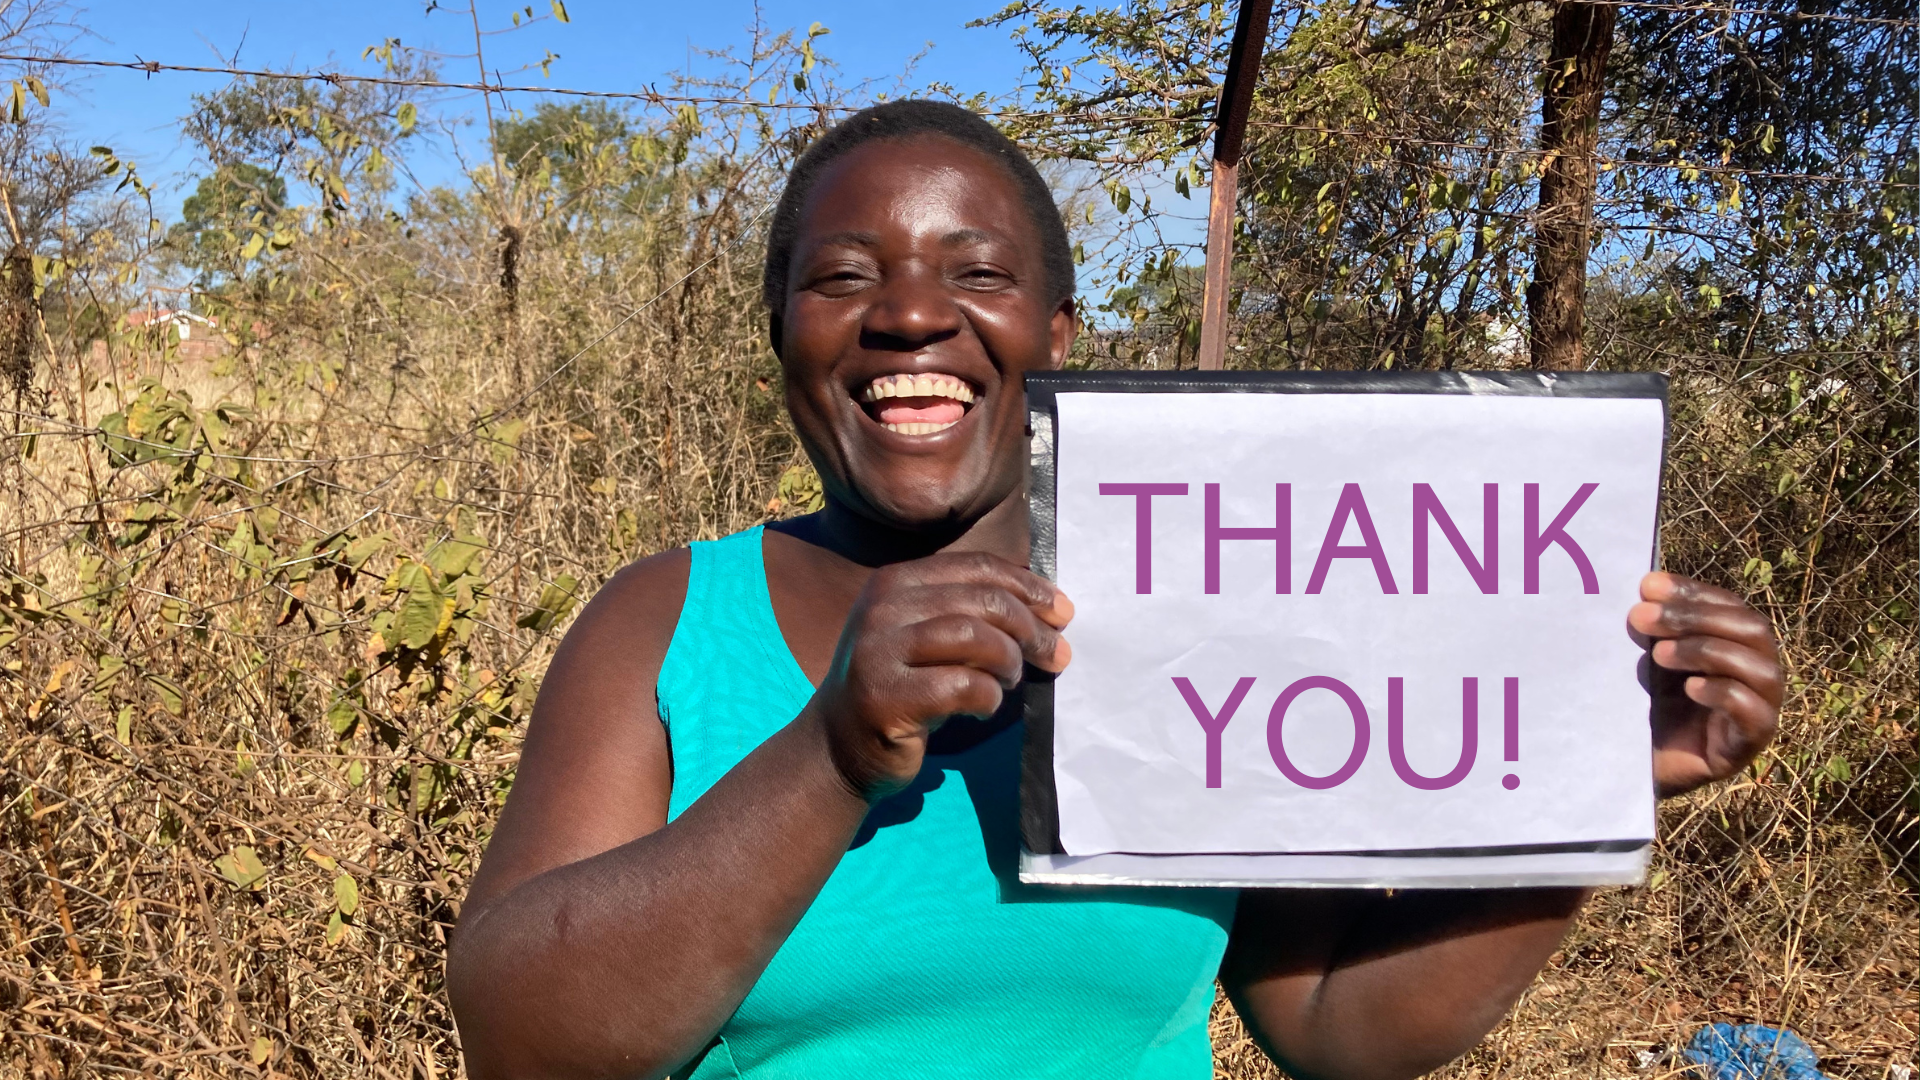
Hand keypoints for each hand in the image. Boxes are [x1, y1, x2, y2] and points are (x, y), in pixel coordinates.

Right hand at [811, 552, 1072, 801]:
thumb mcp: (926, 637)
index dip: (1027, 585)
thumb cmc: (898, 688)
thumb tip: (1052, 609)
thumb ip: (973, 615)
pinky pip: (961, 686)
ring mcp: (878, 652)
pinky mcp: (885, 698)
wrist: (836, 747)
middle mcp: (882, 608)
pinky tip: (984, 706)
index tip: (1061, 610)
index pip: (976, 567)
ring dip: (1008, 661)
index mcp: (895, 582)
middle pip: (981, 600)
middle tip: (1055, 654)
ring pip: (973, 637)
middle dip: (1030, 627)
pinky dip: (988, 696)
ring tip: (1010, 680)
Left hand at [1628, 572, 1782, 797]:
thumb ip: (1654, 628)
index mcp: (1738, 646)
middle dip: (1696, 617)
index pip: (1731, 607)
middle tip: (1642, 616)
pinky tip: (1690, 689)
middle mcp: (1758, 674)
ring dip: (1707, 651)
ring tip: (1658, 655)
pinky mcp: (1748, 746)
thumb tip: (1645, 593)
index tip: (1648, 586)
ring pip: (1759, 669)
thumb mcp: (1649, 659)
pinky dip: (1724, 694)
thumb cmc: (1644, 707)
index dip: (1693, 592)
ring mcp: (1760, 710)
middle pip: (1751, 630)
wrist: (1630, 768)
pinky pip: (1755, 714)